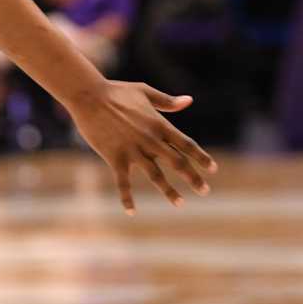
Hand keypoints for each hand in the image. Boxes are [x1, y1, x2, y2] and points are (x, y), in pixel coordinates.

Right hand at [67, 80, 214, 215]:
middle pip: (177, 162)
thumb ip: (167, 101)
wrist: (89, 96)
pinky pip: (123, 183)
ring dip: (169, 191)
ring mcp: (133, 150)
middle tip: (205, 191)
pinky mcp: (115, 157)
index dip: (201, 157)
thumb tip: (189, 101)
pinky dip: (127, 198)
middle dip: (193, 178)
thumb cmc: (117, 91)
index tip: (213, 169)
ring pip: (155, 176)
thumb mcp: (145, 92)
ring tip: (181, 204)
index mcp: (160, 124)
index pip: (186, 144)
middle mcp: (150, 140)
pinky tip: (131, 212)